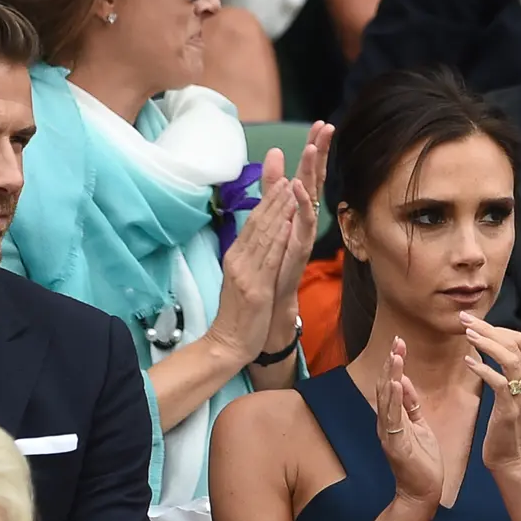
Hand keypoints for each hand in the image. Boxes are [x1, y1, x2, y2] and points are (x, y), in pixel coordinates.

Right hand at [205, 177, 296, 362]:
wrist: (228, 343)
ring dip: (279, 213)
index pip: (252, 224)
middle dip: (274, 200)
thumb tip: (260, 238)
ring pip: (264, 237)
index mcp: (235, 257)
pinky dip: (279, 240)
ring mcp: (245, 274)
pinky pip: (269, 261)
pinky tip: (288, 225)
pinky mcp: (256, 290)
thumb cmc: (238, 315)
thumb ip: (250, 258)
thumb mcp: (242, 280)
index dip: (267, 202)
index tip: (281, 183)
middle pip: (257, 225)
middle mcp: (237, 261)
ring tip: (291, 193)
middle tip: (289, 177)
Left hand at [263, 120, 333, 306]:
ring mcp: (304, 228)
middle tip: (327, 127)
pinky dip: (301, 203)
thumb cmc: (276, 253)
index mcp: (298, 203)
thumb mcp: (272, 210)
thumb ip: (272, 183)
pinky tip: (297, 186)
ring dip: (312, 171)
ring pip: (311, 194)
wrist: (273, 292)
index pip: (308, 170)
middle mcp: (306, 213)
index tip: (321, 124)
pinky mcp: (299, 243)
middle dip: (320, 152)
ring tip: (313, 148)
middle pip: (315, 176)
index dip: (315, 147)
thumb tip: (275, 151)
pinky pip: (302, 220)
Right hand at [378, 336, 442, 506]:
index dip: (394, 363)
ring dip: (391, 375)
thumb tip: (404, 380)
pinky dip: (394, 400)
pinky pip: (393, 419)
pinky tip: (397, 384)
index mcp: (393, 418)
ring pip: (387, 399)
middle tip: (397, 341)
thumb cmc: (422, 462)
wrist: (422, 494)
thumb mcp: (419, 427)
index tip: (400, 343)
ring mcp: (388, 433)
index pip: (391, 384)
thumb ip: (410, 405)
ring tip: (395, 356)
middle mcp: (386, 422)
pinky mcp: (396, 445)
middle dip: (391, 363)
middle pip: (386, 387)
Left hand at [461, 313, 520, 471]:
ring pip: (510, 359)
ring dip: (487, 343)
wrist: (512, 458)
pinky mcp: (510, 409)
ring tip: (467, 335)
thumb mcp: (508, 394)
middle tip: (465, 320)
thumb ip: (503, 372)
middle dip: (489, 328)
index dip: (497, 327)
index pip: (519, 340)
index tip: (474, 322)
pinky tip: (468, 362)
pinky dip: (484, 369)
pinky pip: (499, 382)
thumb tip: (485, 350)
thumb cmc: (505, 425)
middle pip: (514, 343)